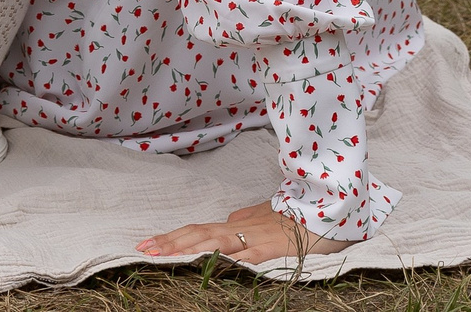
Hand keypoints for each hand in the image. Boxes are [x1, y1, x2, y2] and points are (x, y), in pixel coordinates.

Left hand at [138, 201, 348, 266]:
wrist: (327, 208)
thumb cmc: (296, 216)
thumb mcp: (265, 217)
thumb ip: (245, 220)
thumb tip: (227, 222)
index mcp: (236, 225)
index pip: (197, 231)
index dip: (172, 237)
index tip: (147, 244)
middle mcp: (241, 229)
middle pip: (199, 234)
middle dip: (170, 242)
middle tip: (143, 248)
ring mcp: (256, 238)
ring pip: (217, 242)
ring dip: (190, 248)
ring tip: (166, 255)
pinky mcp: (275, 247)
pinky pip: (251, 254)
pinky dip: (232, 257)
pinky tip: (216, 262)